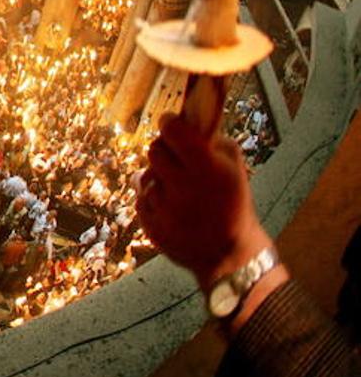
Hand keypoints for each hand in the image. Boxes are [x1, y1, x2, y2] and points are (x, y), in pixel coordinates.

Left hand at [136, 112, 271, 290]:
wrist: (229, 255)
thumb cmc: (234, 205)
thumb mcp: (235, 169)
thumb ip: (211, 141)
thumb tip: (184, 121)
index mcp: (208, 170)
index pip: (174, 131)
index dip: (170, 124)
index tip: (171, 123)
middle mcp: (184, 187)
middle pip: (155, 150)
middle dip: (165, 150)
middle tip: (177, 159)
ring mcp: (165, 209)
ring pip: (146, 175)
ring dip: (159, 178)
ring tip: (181, 192)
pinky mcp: (151, 225)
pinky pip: (141, 198)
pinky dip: (153, 199)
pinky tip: (174, 209)